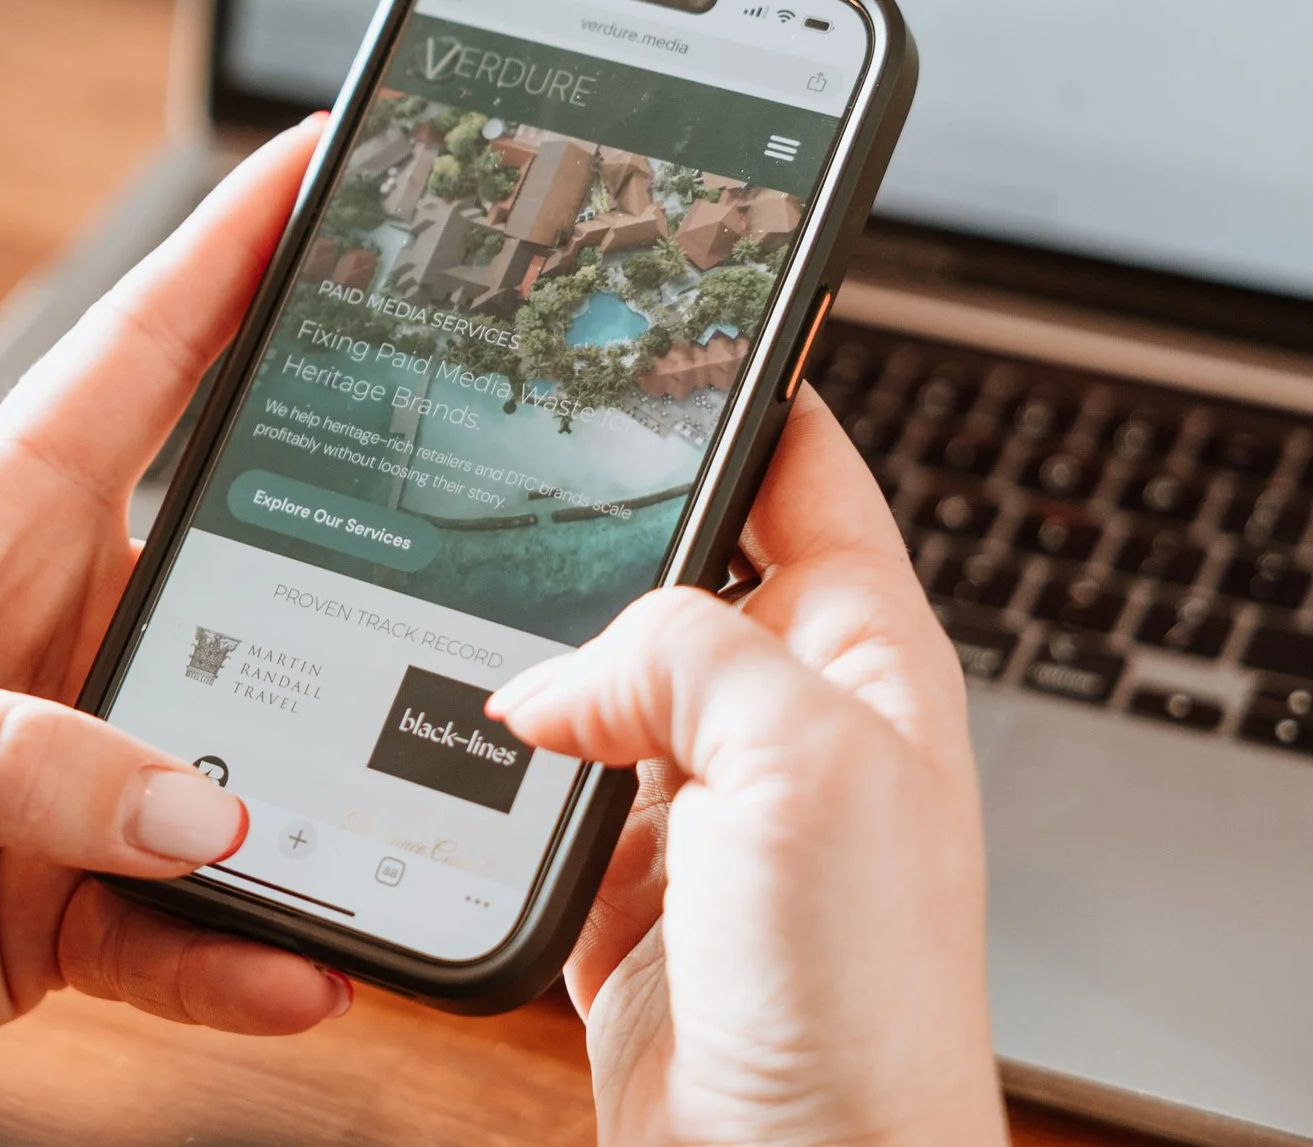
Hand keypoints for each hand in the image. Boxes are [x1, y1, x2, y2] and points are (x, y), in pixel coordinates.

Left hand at [0, 120, 346, 1111]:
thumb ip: (5, 753)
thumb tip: (186, 807)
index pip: (143, 358)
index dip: (233, 255)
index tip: (325, 169)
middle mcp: (53, 633)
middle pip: (245, 576)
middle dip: (355, 568)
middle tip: (469, 572)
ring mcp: (67, 773)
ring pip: (238, 769)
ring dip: (309, 805)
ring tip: (380, 838)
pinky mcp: (61, 901)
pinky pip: (185, 923)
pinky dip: (243, 949)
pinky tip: (292, 965)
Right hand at [487, 388, 1004, 1146]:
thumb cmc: (862, 996)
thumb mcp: (804, 760)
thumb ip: (680, 650)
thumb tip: (552, 671)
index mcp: (862, 652)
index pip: (799, 463)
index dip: (732, 383)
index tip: (650, 317)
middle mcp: (782, 713)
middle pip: (668, 561)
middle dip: (588, 522)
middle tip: (500, 461)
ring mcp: (698, 798)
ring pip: (585, 671)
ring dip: (526, 653)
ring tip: (455, 606)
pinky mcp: (618, 882)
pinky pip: (532, 785)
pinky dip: (485, 768)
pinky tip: (449, 747)